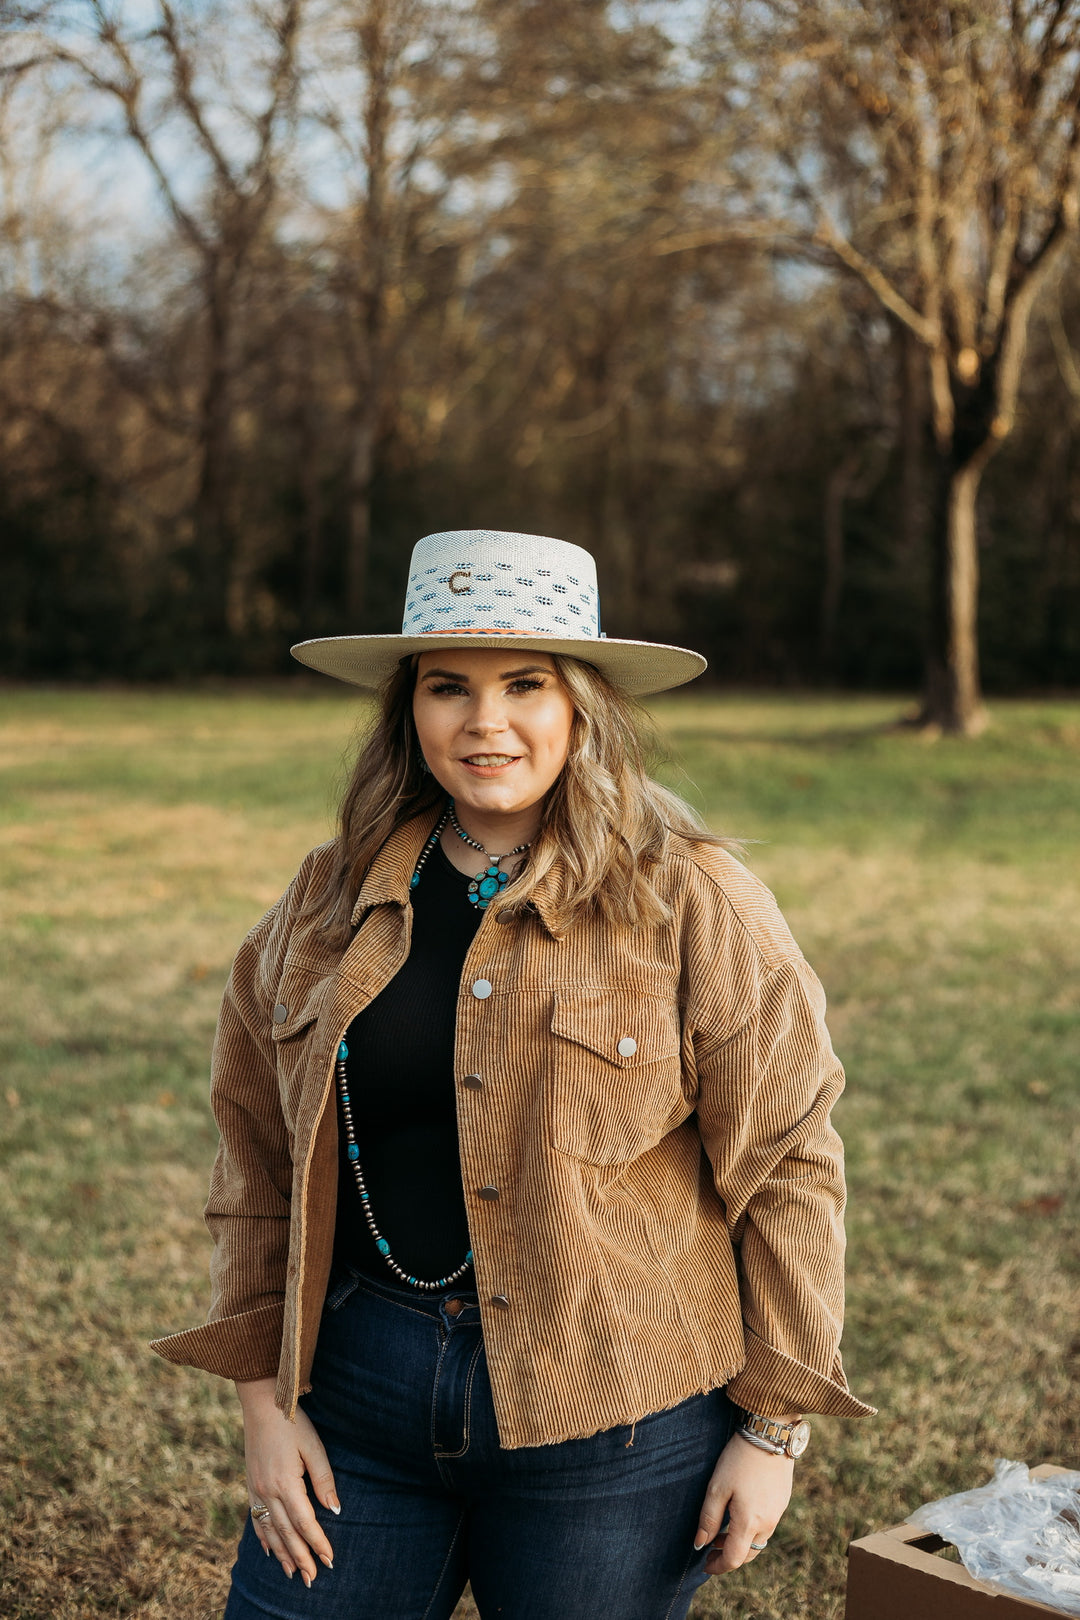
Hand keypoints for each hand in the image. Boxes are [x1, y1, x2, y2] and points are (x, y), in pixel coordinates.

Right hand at [236, 1377, 339, 1586]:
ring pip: (271, 1530)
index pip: (305, 1522)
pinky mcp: (251, 1484)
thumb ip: (324, 1479)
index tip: (330, 1560)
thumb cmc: (292, 1421)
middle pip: (287, 1533)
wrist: (261, 1402)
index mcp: (286, 1482)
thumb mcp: (314, 1446)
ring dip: (283, 1554)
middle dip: (301, 1557)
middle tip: (313, 1579)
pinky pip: (256, 1519)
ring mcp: (256, 1489)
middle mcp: (267, 1491)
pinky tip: (270, 1550)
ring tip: (293, 1574)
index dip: (318, 1543)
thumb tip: (335, 1509)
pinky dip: (264, 1538)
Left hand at [693, 1430, 794, 1573]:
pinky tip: (739, 1516)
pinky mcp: (782, 1502)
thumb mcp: (717, 1487)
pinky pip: (766, 1527)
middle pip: (748, 1555)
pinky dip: (751, 1530)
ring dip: (740, 1543)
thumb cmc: (739, 1460)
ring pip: (758, 1542)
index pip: (733, 1559)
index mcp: (749, 1523)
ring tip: (721, 1533)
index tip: (705, 1564)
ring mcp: (777, 1513)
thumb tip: (700, 1544)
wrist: (769, 1435)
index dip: (718, 1566)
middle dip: (728, 1556)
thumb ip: (708, 1519)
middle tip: (710, 1550)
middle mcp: (767, 1524)